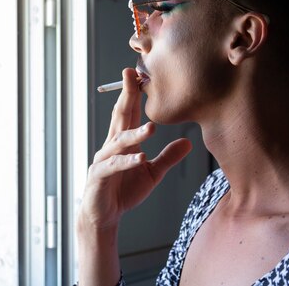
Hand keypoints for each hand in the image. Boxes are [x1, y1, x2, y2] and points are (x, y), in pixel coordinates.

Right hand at [78, 68, 191, 229]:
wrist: (104, 216)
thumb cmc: (124, 190)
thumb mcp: (152, 173)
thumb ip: (167, 157)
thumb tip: (188, 143)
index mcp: (123, 141)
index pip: (129, 112)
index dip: (133, 92)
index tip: (139, 73)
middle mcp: (112, 145)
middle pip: (120, 116)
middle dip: (126, 95)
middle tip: (131, 76)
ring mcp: (103, 160)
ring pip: (118, 141)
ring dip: (134, 133)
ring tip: (151, 128)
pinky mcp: (99, 177)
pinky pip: (114, 166)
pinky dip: (127, 162)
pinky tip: (140, 158)